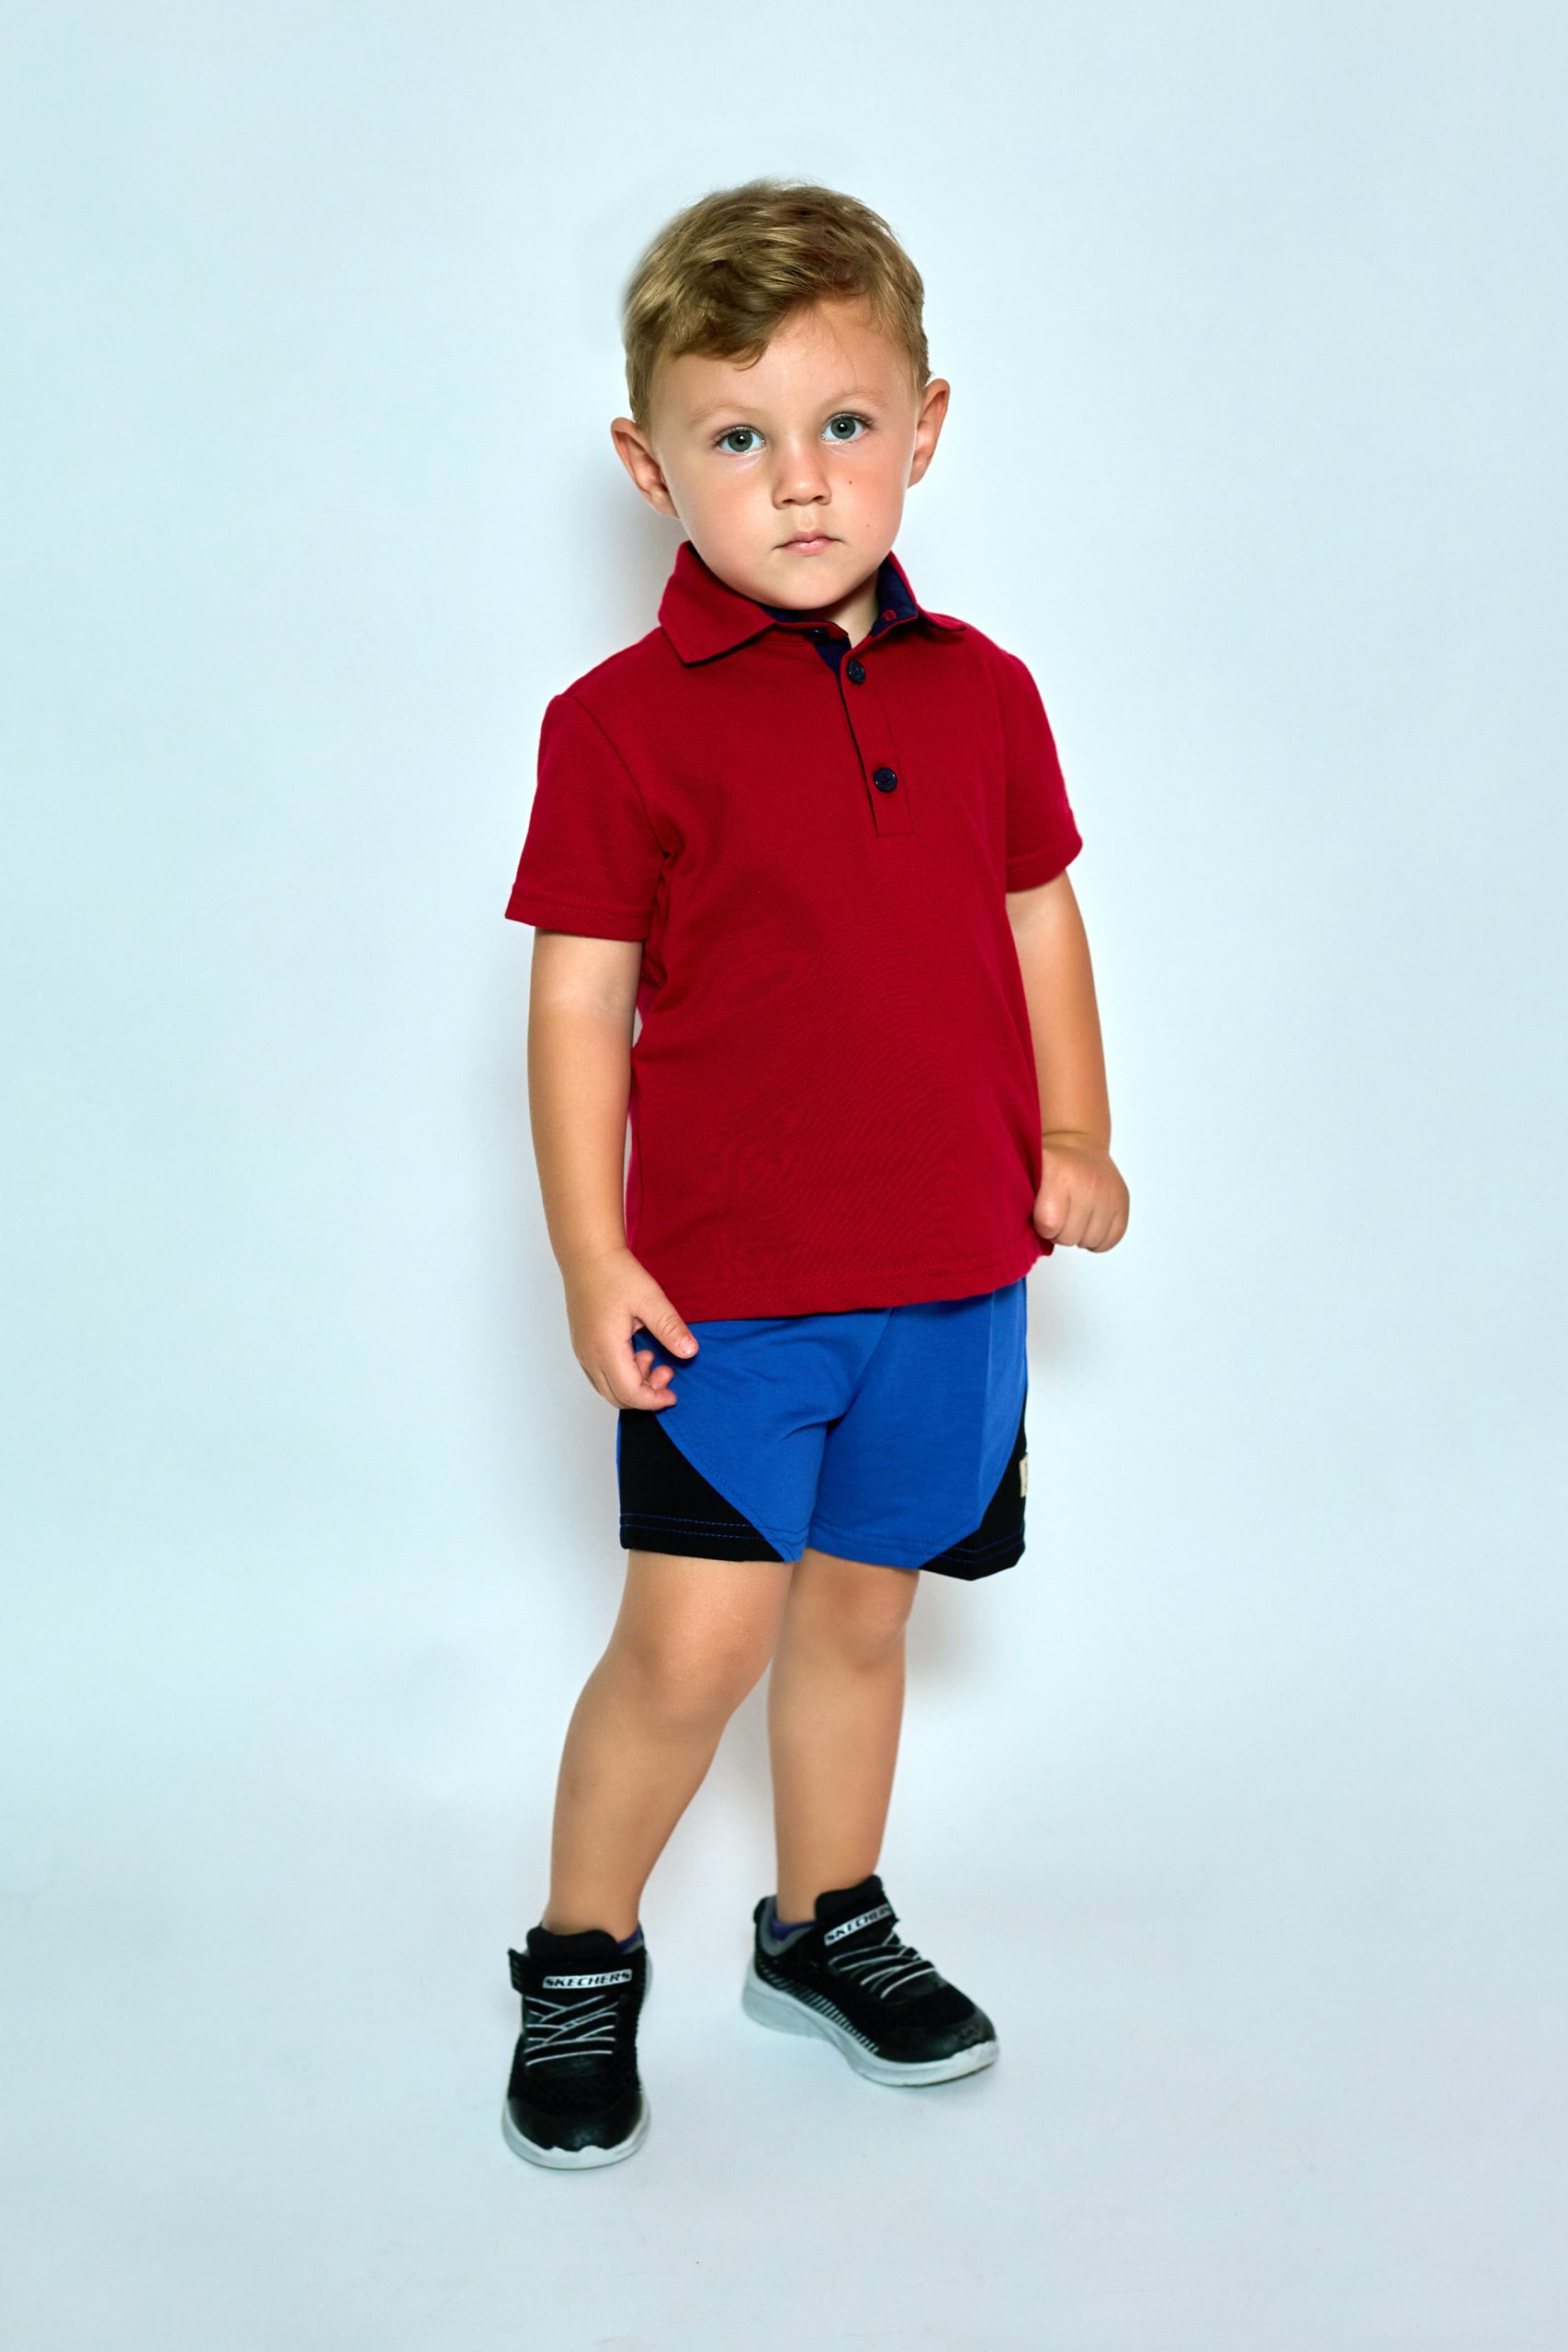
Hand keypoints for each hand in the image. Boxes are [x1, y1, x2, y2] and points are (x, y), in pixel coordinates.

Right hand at [562, 1245, 698, 1408]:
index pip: (629, 1393)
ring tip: (651, 1354)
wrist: (588, 1256)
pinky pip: (601, 1375)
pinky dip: (622, 1374)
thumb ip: (670, 1328)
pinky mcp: (582, 1345)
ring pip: (607, 1388)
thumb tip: (690, 1352)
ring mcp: (582, 1352)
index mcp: (605, 1348)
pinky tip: (637, 1352)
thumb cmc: (615, 1273)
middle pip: (617, 1397)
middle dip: (646, 1394)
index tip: (673, 1394)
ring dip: (633, 1383)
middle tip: (666, 1370)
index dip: (654, 1400)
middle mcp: (589, 1356)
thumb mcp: (650, 1299)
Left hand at [1032, 1131, 1128, 1251]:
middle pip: (1070, 1237)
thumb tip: (1019, 1235)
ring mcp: (1109, 1193)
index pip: (1049, 1225)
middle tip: (1057, 1214)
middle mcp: (1089, 1183)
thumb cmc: (1049, 1166)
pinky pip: (1110, 1240)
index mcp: (1060, 1175)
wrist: (1078, 1144)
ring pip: (1090, 1241)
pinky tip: (1088, 1220)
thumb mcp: (1029, 1176)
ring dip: (1079, 1234)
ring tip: (1073, 1215)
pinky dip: (1097, 1237)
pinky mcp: (1123, 1202)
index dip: (1042, 1226)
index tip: (1040, 1214)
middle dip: (1059, 1232)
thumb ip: (1021, 1203)